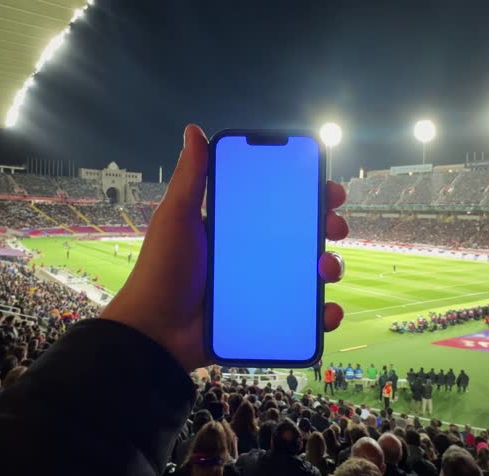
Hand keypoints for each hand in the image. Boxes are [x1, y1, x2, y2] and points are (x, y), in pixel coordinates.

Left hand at [102, 125, 347, 369]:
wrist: (154, 332)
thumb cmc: (162, 270)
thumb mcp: (177, 219)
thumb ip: (190, 177)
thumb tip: (193, 130)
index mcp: (236, 227)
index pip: (280, 203)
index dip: (308, 193)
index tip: (328, 188)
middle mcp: (254, 254)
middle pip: (303, 235)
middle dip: (327, 227)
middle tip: (334, 226)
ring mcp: (262, 288)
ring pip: (310, 274)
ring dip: (330, 267)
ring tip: (326, 269)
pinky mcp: (266, 320)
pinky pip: (302, 317)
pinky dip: (322, 315)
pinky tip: (328, 311)